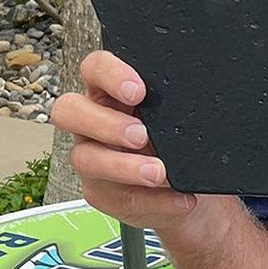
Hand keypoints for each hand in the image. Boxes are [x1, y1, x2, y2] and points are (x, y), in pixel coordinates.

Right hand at [51, 50, 204, 232]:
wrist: (192, 186)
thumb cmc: (182, 139)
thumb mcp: (181, 114)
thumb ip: (175, 101)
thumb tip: (199, 95)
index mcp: (112, 91)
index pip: (95, 68)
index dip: (110, 74)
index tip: (138, 91)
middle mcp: (94, 121)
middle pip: (68, 110)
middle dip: (104, 123)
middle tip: (141, 136)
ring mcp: (93, 156)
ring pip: (85, 158)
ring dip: (124, 167)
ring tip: (158, 173)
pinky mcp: (101, 192)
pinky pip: (114, 197)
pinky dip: (150, 201)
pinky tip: (176, 198)